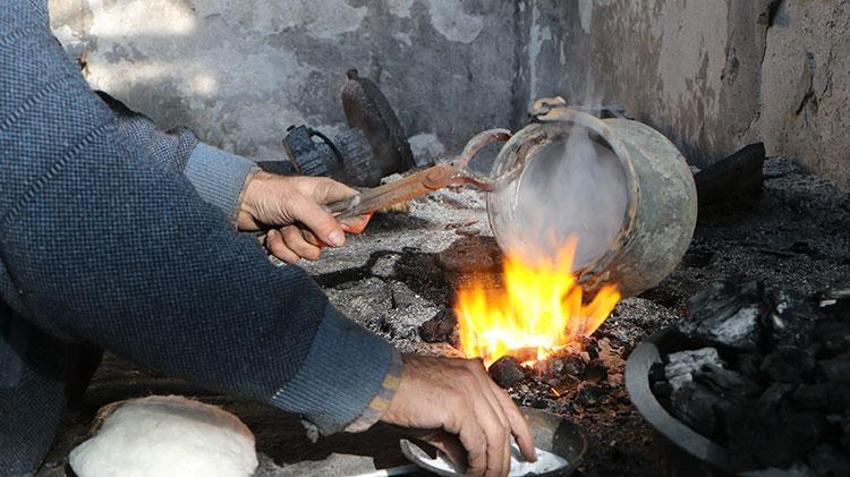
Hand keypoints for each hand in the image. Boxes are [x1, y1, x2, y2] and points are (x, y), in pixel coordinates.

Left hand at [238, 172, 370, 263]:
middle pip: (332, 238)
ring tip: (280, 227)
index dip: (355, 220)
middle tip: (297, 223)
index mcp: (327, 195)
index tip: (345, 226)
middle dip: (310, 236)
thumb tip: (339, 240)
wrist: (238, 203)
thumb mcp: (297, 202)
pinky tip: (272, 234)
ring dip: (292, 242)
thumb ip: (320, 220)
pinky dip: (280, 248)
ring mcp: (306, 229)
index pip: (356, 207)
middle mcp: (320, 213)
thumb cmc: (267, 192)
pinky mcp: (291, 242)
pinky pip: (295, 257)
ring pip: (313, 251)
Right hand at [381, 356, 536, 476]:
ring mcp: (470, 388)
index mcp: (474, 372)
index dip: (522, 432)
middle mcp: (476, 376)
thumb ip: (459, 433)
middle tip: (504, 474)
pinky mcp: (460, 404)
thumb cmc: (400, 394)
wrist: (377, 383)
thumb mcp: (437, 414)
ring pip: (495, 435)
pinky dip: (478, 462)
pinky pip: (478, 442)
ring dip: (493, 463)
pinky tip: (472, 472)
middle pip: (505, 422)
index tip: (528, 451)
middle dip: (508, 454)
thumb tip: (471, 460)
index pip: (508, 405)